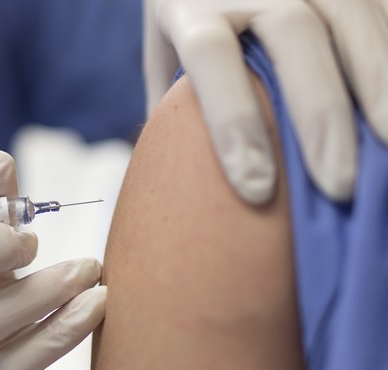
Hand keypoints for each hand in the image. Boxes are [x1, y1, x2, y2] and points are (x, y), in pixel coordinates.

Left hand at [145, 0, 387, 202]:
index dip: (233, 120)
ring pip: (351, 19)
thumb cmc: (188, 17)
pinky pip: (380, 14)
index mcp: (193, 4)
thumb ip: (172, 107)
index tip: (256, 188)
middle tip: (336, 186)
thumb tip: (178, 185)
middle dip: (320, 113)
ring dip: (377, 85)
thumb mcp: (166, 53)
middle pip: (294, 35)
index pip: (211, 56)